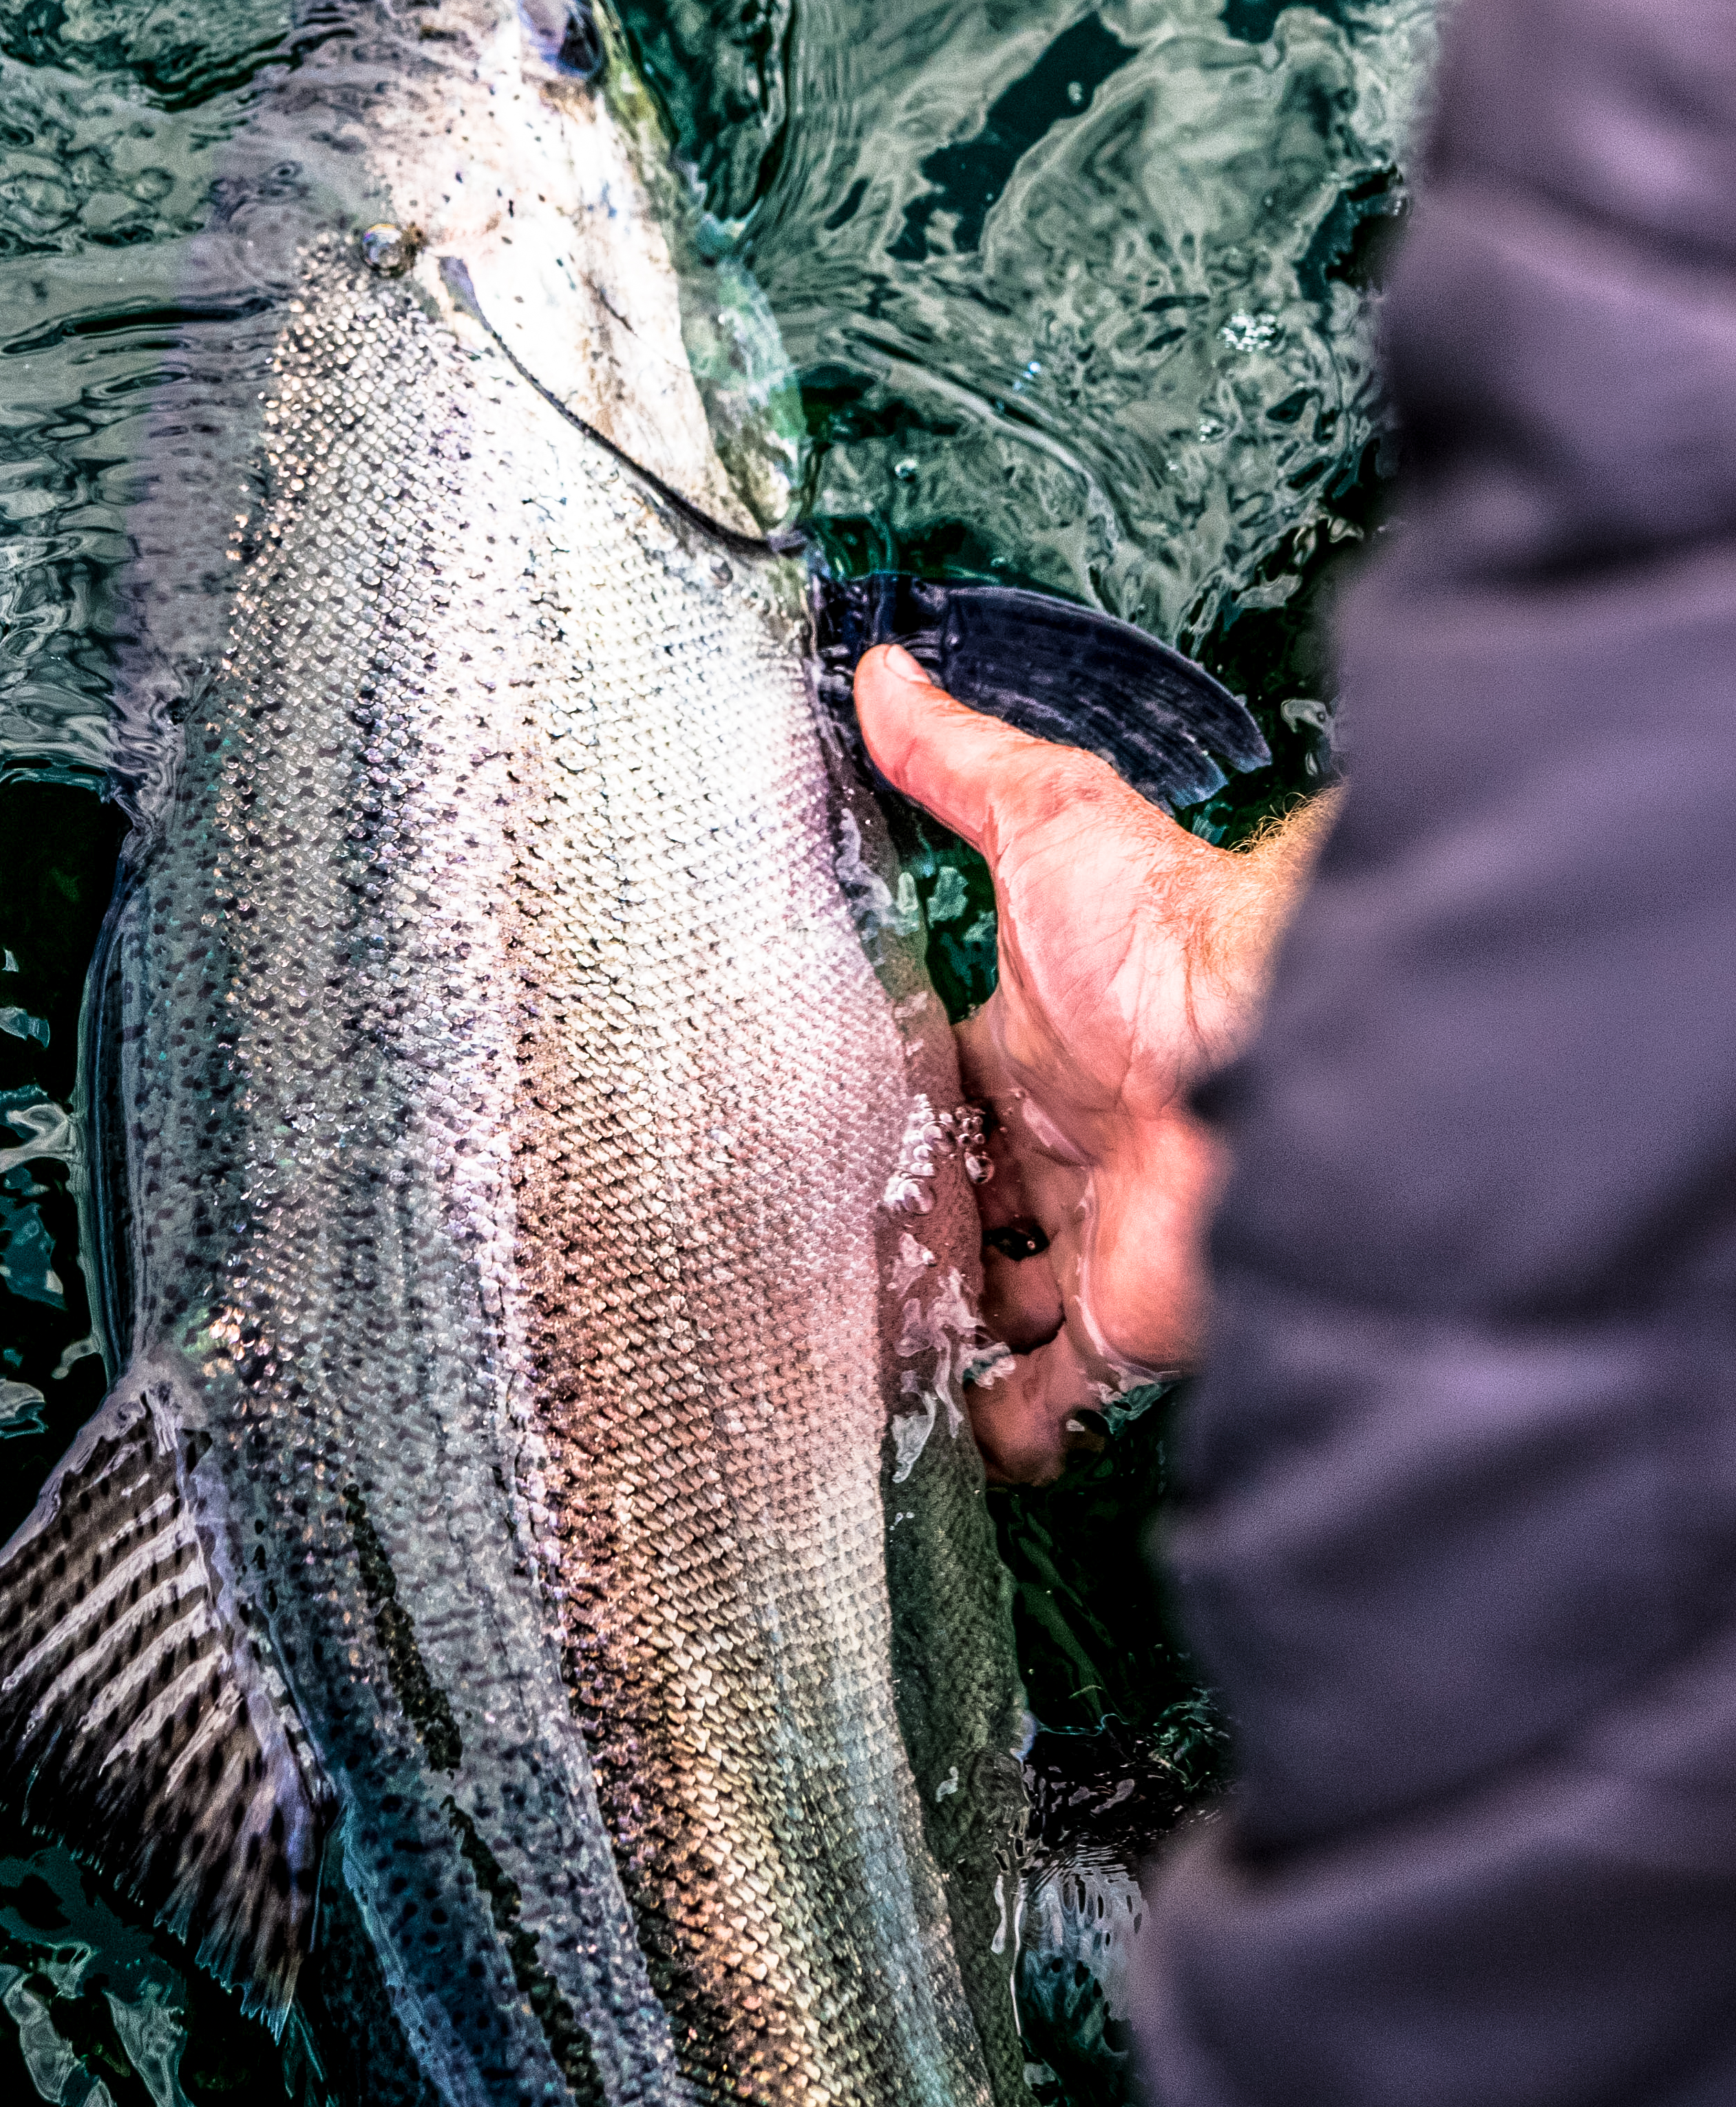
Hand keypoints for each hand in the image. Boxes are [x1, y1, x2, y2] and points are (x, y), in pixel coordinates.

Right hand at [854, 644, 1325, 1482]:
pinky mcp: (1118, 1324)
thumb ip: (959, 761)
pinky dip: (1004, 1425)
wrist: (1275, 1054)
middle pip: (980, 1195)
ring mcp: (1095, 1237)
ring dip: (953, 1319)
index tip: (834, 1124)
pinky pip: (1051, 1399)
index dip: (905, 1101)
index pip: (959, 1079)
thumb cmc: (1169, 936)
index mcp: (1044, 1037)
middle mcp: (1071, 1140)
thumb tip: (882, 673)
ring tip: (870, 1346)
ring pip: (1007, 1298)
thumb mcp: (1048, 818)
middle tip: (831, 1248)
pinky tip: (955, 1433)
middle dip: (922, 1219)